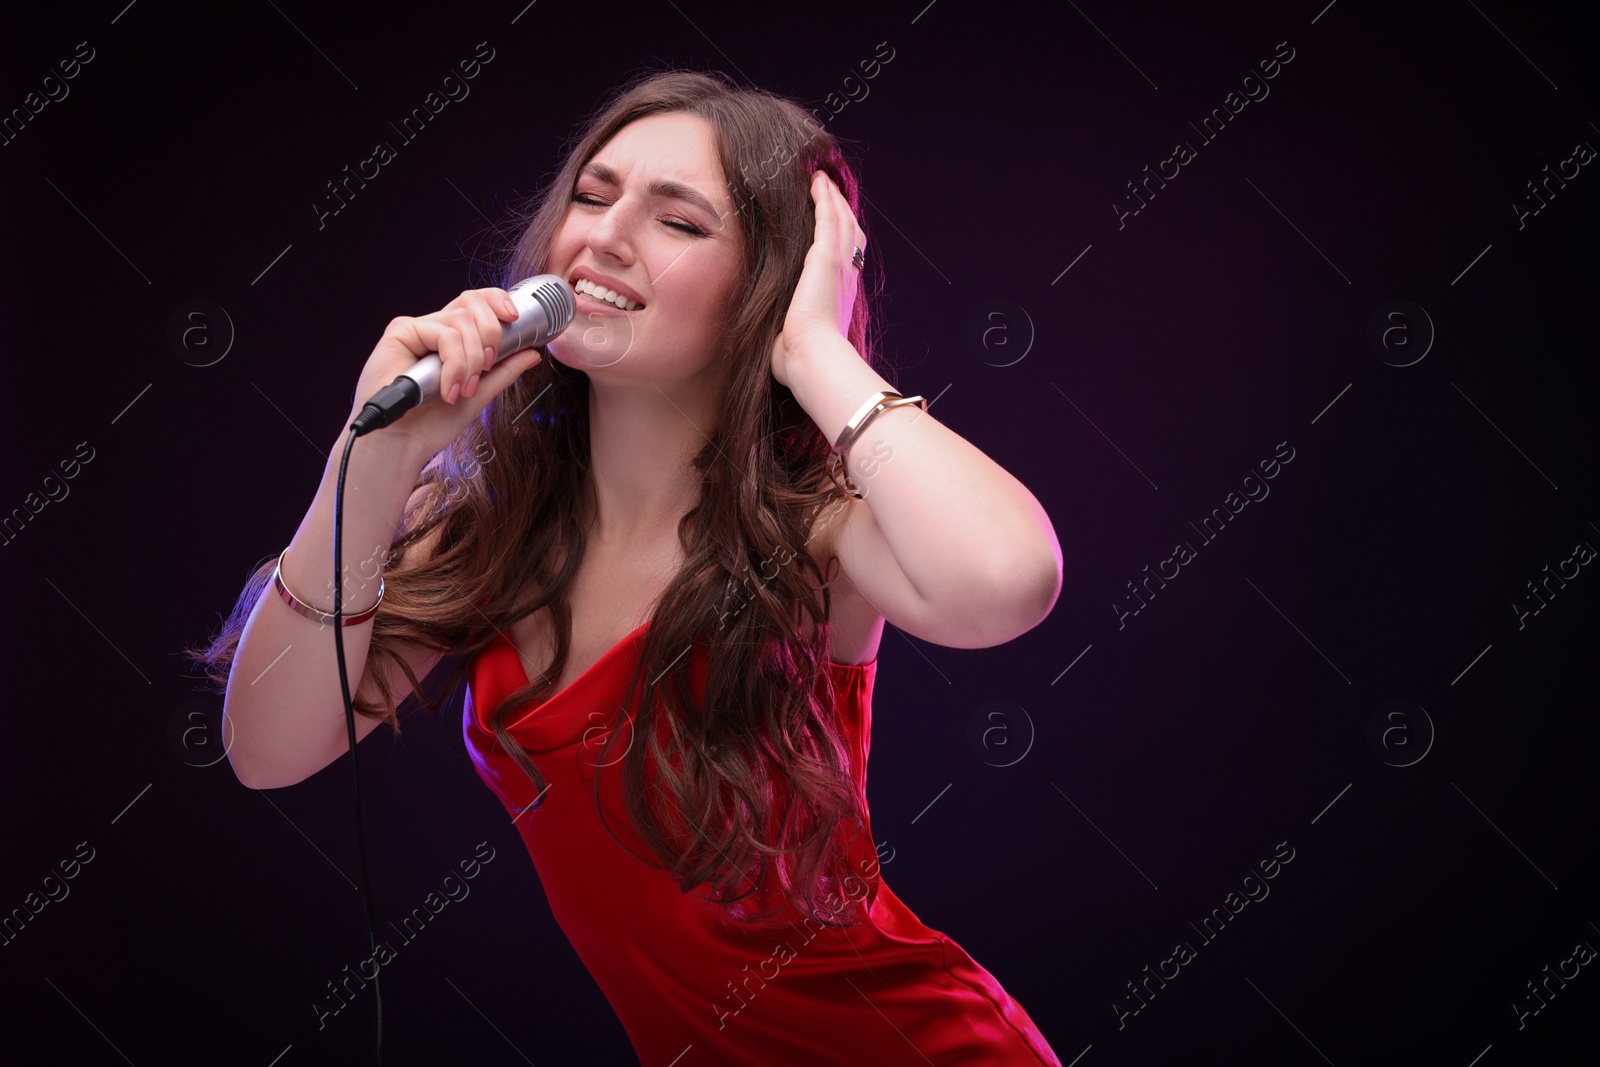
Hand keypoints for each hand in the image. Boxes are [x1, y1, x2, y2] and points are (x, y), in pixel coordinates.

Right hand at [349, 287, 544, 462]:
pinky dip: (454, 364)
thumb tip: (533, 352)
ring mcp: (418, 328)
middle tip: (488, 367)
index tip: (514, 317)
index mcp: (453, 338)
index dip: (498, 301)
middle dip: (491, 333)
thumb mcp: (480, 394)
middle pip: (471, 303)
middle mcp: (435, 328)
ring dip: (471, 360)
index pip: (477, 303)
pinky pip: (443, 335)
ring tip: (463, 390)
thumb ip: (504, 372)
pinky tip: (448, 389)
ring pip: (461, 321)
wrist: (404, 443)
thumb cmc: (433, 422)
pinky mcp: (401, 332)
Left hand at [770, 171, 864, 388]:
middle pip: (849, 233)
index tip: (834, 225)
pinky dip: (825, 198)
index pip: (846, 258)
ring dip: (833, 198)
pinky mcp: (827, 257)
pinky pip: (829, 217)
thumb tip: (769, 345)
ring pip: (841, 220)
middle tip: (831, 191)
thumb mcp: (793, 341)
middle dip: (841, 210)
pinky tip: (817, 182)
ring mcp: (839, 265)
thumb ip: (785, 335)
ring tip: (823, 180)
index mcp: (840, 296)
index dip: (842, 238)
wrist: (812, 356)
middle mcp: (845, 277)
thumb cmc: (800, 358)